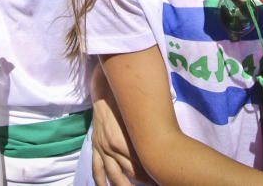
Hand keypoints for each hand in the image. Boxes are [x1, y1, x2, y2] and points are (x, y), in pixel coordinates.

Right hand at [90, 69, 152, 184]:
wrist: (105, 87)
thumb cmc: (126, 98)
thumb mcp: (140, 114)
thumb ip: (149, 131)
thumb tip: (166, 143)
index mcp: (126, 141)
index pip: (142, 165)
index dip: (152, 174)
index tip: (162, 179)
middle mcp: (113, 148)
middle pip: (131, 172)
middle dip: (143, 180)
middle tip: (154, 184)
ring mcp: (103, 148)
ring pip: (113, 175)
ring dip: (123, 185)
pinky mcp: (96, 146)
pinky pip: (97, 168)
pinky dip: (101, 181)